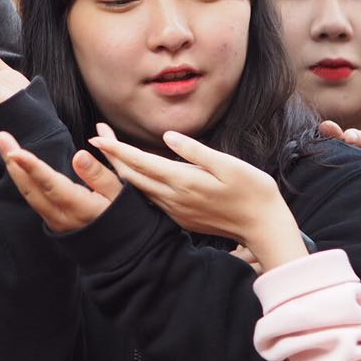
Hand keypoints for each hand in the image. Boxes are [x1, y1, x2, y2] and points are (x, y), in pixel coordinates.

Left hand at [0, 130, 119, 231]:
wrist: (122, 250)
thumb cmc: (125, 218)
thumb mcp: (121, 195)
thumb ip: (99, 175)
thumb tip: (80, 153)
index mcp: (81, 209)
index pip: (52, 186)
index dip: (33, 168)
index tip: (16, 151)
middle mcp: (62, 217)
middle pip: (31, 189)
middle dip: (13, 162)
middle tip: (0, 136)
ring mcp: (53, 221)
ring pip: (28, 194)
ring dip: (14, 169)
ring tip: (4, 143)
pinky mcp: (51, 221)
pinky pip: (32, 198)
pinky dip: (21, 179)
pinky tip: (14, 163)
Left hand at [91, 125, 308, 271]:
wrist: (264, 227)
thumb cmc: (253, 191)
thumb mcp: (229, 165)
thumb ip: (195, 151)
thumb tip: (168, 136)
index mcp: (182, 181)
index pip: (139, 162)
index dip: (115, 149)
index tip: (96, 136)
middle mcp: (172, 198)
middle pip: (130, 175)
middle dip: (111, 154)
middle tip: (98, 132)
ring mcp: (174, 210)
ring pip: (136, 188)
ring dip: (120, 168)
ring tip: (109, 148)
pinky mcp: (179, 217)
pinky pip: (148, 198)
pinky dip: (135, 182)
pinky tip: (132, 171)